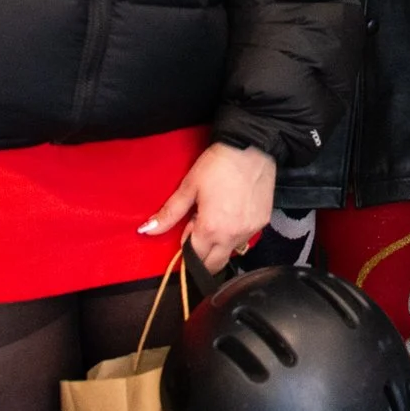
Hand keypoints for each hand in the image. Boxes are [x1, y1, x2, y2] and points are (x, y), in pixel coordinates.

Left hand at [141, 142, 276, 271]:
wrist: (251, 145)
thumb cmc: (217, 164)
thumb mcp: (189, 187)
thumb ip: (169, 214)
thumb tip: (146, 231)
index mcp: (211, 230)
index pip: (195, 259)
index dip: (187, 249)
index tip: (187, 231)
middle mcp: (233, 236)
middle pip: (214, 264)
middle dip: (203, 257)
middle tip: (199, 231)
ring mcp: (251, 230)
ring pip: (231, 252)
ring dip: (220, 245)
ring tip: (217, 218)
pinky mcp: (263, 222)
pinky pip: (245, 238)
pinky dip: (236, 234)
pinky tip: (233, 213)